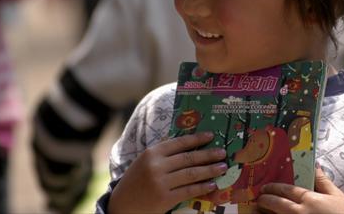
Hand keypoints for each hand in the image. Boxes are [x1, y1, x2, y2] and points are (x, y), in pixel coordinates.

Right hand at [108, 132, 227, 213]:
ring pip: (191, 174)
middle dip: (208, 155)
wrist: (120, 206)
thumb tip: (189, 145)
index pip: (179, 143)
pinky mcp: (164, 199)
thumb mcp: (144, 162)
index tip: (211, 136)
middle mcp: (156, 166)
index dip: (197, 139)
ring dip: (210, 170)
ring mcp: (160, 183)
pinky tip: (212, 185)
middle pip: (188, 158)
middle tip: (223, 153)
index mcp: (151, 153)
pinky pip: (188, 191)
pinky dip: (202, 187)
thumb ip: (163, 154)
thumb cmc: (135, 182)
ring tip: (223, 167)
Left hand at [257, 166, 343, 213]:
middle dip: (265, 200)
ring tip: (257, 209)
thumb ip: (324, 182)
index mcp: (310, 200)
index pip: (286, 190)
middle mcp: (299, 213)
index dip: (273, 188)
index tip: (266, 188)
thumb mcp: (338, 197)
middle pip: (276, 203)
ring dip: (263, 213)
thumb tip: (316, 165)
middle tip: (259, 198)